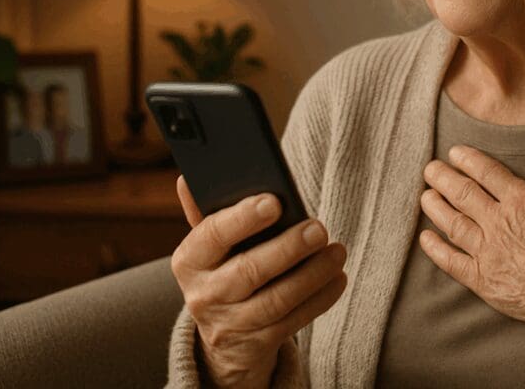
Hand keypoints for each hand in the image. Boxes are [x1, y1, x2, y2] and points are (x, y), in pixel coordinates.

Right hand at [171, 175, 347, 388]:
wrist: (225, 339)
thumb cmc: (225, 271)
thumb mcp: (211, 247)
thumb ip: (206, 213)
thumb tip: (186, 179)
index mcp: (189, 260)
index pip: (212, 235)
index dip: (243, 218)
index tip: (274, 201)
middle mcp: (204, 295)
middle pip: (248, 271)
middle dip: (288, 248)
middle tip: (319, 228)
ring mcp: (230, 325)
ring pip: (276, 300)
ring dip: (312, 274)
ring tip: (337, 252)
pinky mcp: (256, 345)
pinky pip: (293, 322)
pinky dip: (320, 298)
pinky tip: (338, 278)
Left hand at [419, 134, 524, 358]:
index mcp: (521, 202)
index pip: (487, 172)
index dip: (468, 160)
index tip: (454, 153)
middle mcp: (499, 224)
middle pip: (463, 194)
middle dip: (443, 178)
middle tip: (429, 169)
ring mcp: (488, 253)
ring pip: (452, 224)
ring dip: (435, 207)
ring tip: (425, 195)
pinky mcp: (484, 281)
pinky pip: (451, 262)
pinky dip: (436, 249)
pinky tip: (426, 238)